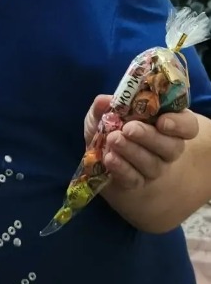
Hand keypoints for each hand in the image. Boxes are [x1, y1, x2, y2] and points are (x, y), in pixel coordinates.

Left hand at [84, 94, 198, 190]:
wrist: (96, 158)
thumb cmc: (109, 128)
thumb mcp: (104, 113)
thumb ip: (104, 106)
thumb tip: (103, 101)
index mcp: (167, 123)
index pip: (187, 126)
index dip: (179, 124)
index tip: (162, 121)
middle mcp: (167, 147)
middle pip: (172, 147)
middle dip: (150, 137)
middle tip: (129, 129)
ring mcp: (154, 168)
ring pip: (153, 163)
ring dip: (132, 151)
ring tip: (114, 140)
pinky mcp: (137, 183)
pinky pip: (135, 179)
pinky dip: (122, 168)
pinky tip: (110, 158)